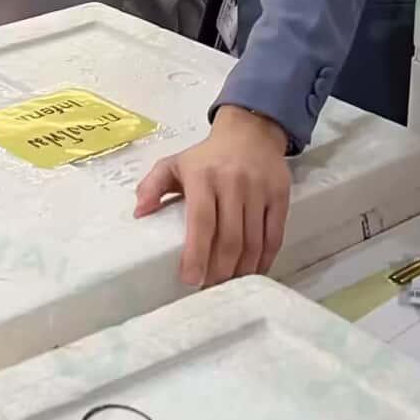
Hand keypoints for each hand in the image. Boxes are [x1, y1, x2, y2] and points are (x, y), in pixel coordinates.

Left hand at [134, 106, 290, 287]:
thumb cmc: (207, 156)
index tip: (190, 279)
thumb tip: (139, 213)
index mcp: (203, 176)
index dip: (197, 253)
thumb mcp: (174, 163)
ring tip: (228, 284)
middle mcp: (233, 183)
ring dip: (241, 269)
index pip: (201, 222)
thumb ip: (152, 186)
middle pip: (229, 238)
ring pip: (253, 242)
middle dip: (219, 270)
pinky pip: (274, 236)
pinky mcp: (280, 196)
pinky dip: (264, 259)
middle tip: (209, 288)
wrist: (250, 131)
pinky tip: (252, 271)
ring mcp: (259, 190)